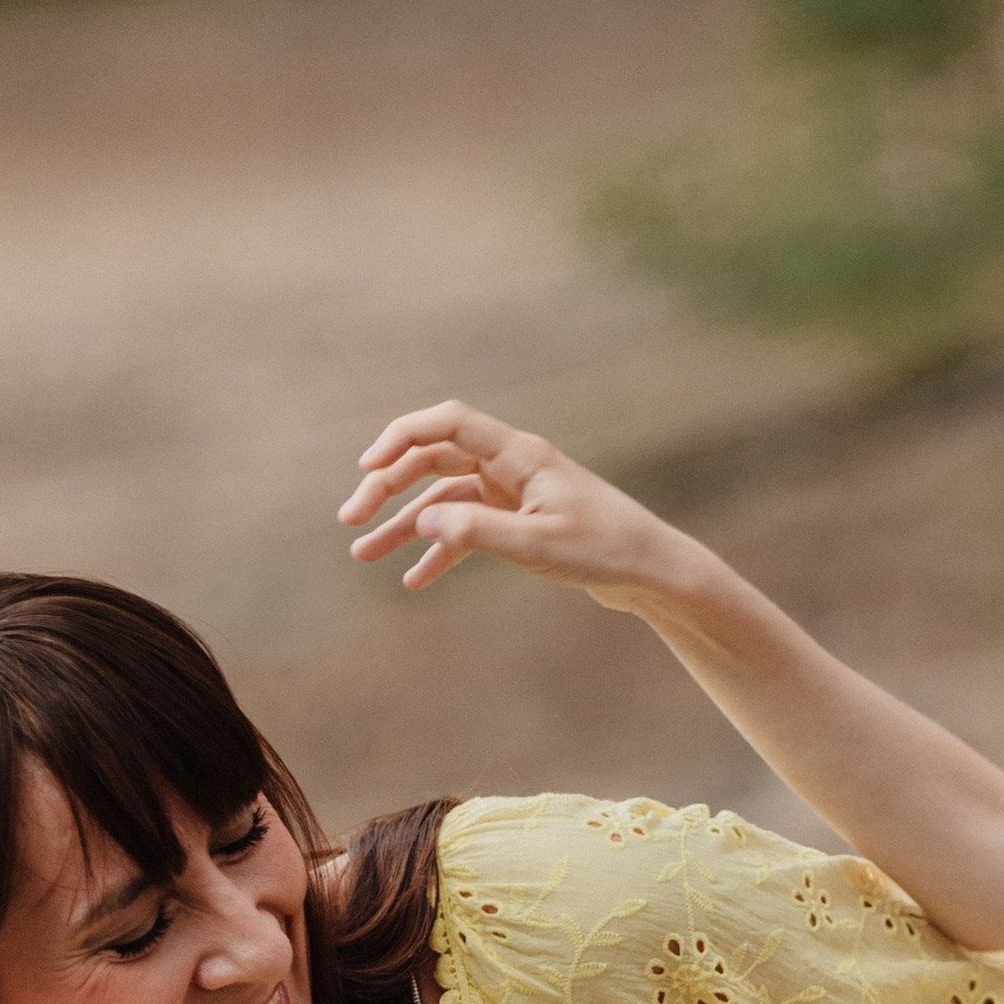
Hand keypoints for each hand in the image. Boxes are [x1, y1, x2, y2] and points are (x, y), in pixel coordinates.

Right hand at [340, 403, 701, 610]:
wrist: (652, 572)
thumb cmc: (606, 551)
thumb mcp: (539, 545)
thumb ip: (478, 532)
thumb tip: (422, 519)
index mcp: (519, 455)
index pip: (447, 423)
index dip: (401, 437)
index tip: (366, 467)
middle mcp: (512, 466)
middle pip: (434, 460)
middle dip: (389, 487)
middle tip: (352, 520)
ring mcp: (514, 493)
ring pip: (444, 498)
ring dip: (405, 523)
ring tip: (366, 554)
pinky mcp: (521, 521)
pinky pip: (467, 529)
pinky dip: (440, 550)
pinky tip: (414, 579)